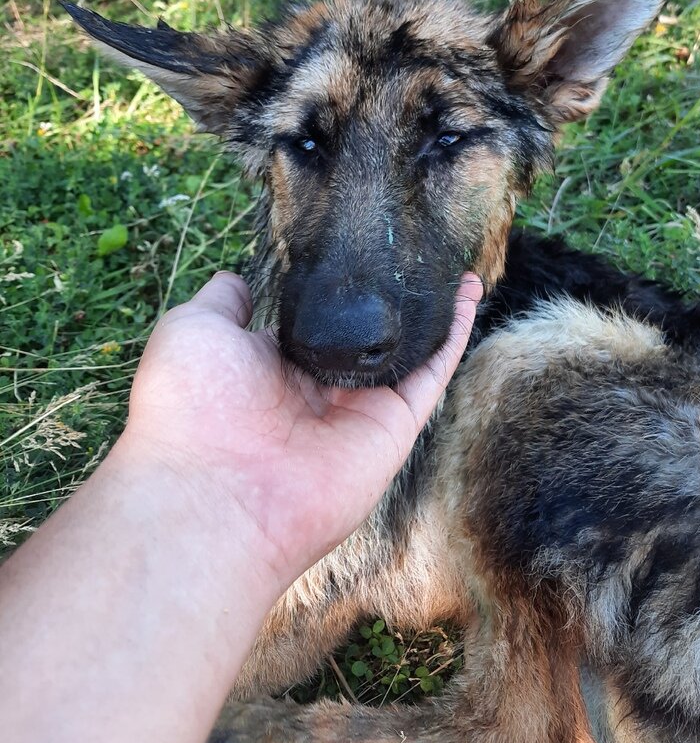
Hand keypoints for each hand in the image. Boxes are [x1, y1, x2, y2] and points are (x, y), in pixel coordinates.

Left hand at [121, 271, 482, 584]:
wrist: (211, 493)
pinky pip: (430, 377)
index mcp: (272, 368)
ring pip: (408, 353)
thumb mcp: (193, 331)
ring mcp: (358, 411)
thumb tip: (238, 278)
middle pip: (367, 338)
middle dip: (392, 301)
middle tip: (418, 253)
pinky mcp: (391, 429)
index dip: (338, 290)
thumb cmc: (190, 408)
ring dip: (435, 312)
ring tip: (457, 268)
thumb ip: (223, 302)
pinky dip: (453, 337)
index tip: (359, 250)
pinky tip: (467, 296)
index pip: (316, 323)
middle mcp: (318, 390)